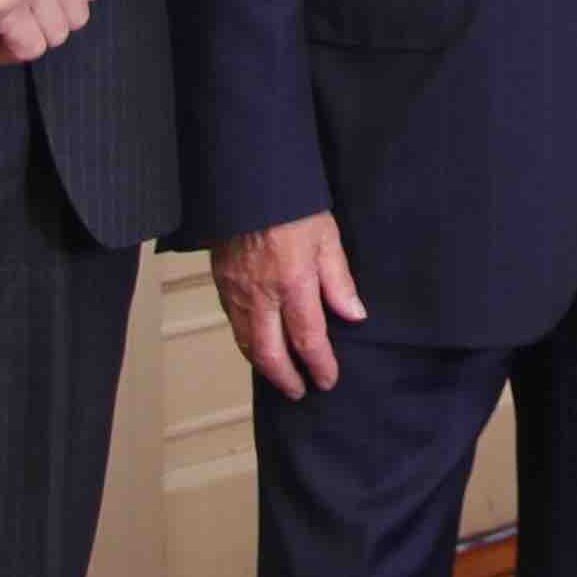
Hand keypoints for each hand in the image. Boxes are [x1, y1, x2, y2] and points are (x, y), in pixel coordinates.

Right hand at [211, 211, 367, 399]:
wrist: (246, 184)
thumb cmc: (291, 206)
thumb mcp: (327, 238)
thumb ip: (339, 281)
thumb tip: (354, 316)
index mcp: (293, 283)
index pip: (308, 338)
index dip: (319, 364)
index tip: (328, 380)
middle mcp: (261, 295)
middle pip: (271, 352)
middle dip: (287, 378)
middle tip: (300, 391)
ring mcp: (237, 291)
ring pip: (247, 342)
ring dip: (264, 366)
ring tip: (280, 376)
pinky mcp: (222, 284)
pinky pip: (233, 323)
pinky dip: (246, 343)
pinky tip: (257, 345)